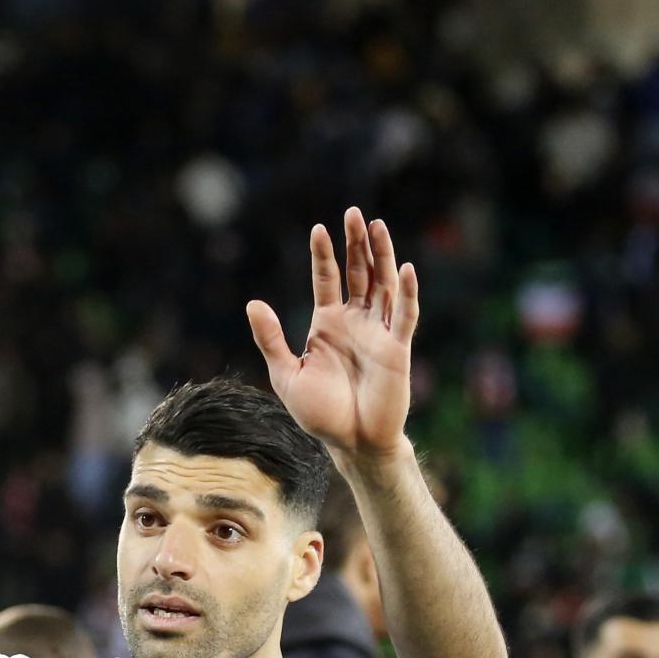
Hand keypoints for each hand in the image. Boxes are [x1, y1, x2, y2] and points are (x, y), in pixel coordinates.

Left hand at [246, 207, 418, 461]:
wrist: (352, 443)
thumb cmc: (320, 414)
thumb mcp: (287, 375)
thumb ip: (271, 340)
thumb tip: (252, 303)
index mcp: (327, 325)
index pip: (327, 279)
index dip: (324, 255)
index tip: (318, 229)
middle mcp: (355, 322)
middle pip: (359, 273)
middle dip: (356, 244)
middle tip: (354, 214)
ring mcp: (378, 333)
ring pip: (383, 285)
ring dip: (381, 256)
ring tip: (377, 226)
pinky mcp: (397, 349)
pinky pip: (404, 316)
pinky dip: (406, 293)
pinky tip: (406, 269)